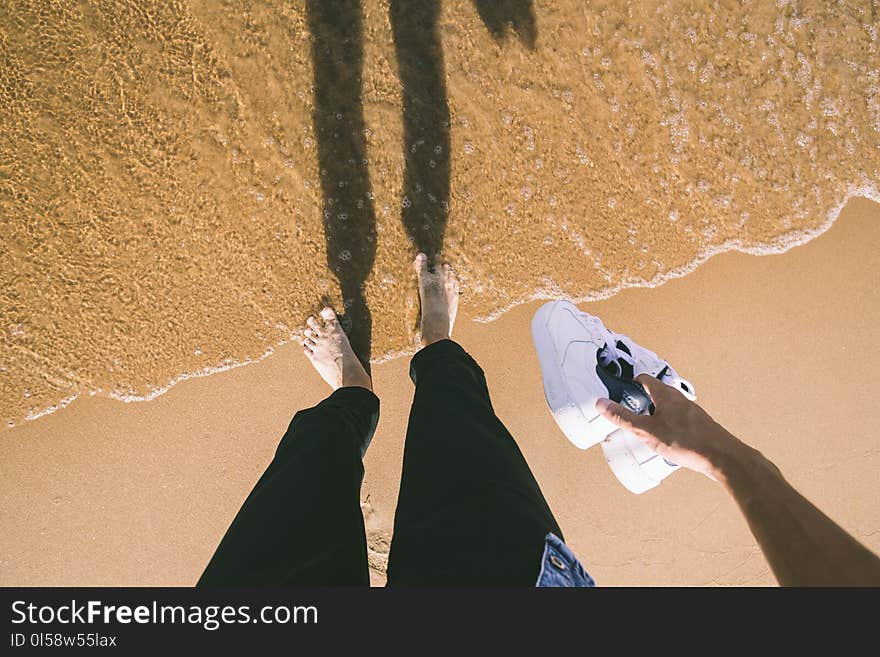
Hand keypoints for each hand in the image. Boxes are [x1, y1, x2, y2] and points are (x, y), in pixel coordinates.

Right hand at [595, 374, 741, 480]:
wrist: (721, 457)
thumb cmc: (688, 441)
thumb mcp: (647, 430)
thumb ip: (623, 417)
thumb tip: (602, 403)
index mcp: (666, 394)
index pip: (645, 379)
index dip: (630, 383)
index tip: (620, 389)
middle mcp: (679, 399)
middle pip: (655, 393)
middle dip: (640, 401)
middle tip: (628, 411)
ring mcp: (690, 412)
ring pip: (667, 408)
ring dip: (654, 415)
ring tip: (644, 428)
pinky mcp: (698, 426)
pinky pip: (677, 421)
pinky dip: (666, 426)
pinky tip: (664, 441)